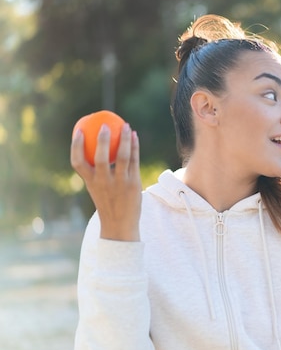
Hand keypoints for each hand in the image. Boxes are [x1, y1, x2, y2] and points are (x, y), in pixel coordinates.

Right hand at [71, 123, 141, 240]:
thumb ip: (97, 172)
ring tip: (127, 126)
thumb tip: (99, 148)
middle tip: (106, 125)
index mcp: (89, 182)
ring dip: (125, 139)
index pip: (77, 162)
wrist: (120, 225)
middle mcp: (103, 182)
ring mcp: (119, 183)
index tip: (79, 130)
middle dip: (102, 139)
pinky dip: (134, 147)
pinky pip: (134, 161)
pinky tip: (135, 137)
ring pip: (122, 157)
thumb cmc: (108, 202)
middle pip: (100, 157)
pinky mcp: (133, 184)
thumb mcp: (97, 188)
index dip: (76, 145)